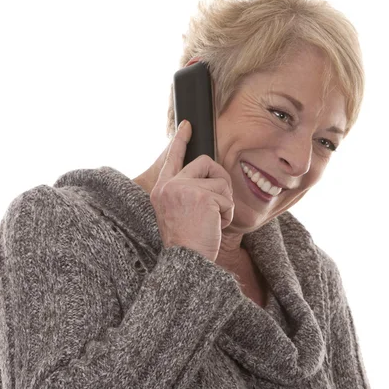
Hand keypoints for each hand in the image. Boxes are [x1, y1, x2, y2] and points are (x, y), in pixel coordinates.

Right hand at [149, 120, 234, 261]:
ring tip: (213, 221)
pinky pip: (226, 197)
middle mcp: (169, 186)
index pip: (172, 158)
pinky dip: (227, 214)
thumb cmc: (187, 244)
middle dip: (220, 180)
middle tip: (220, 203)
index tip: (188, 125)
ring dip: (224, 202)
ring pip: (220, 181)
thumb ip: (187, 192)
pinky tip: (216, 226)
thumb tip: (209, 176)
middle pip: (204, 162)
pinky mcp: (201, 196)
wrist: (186, 263)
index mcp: (161, 190)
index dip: (180, 140)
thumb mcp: (178, 213)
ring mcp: (184, 189)